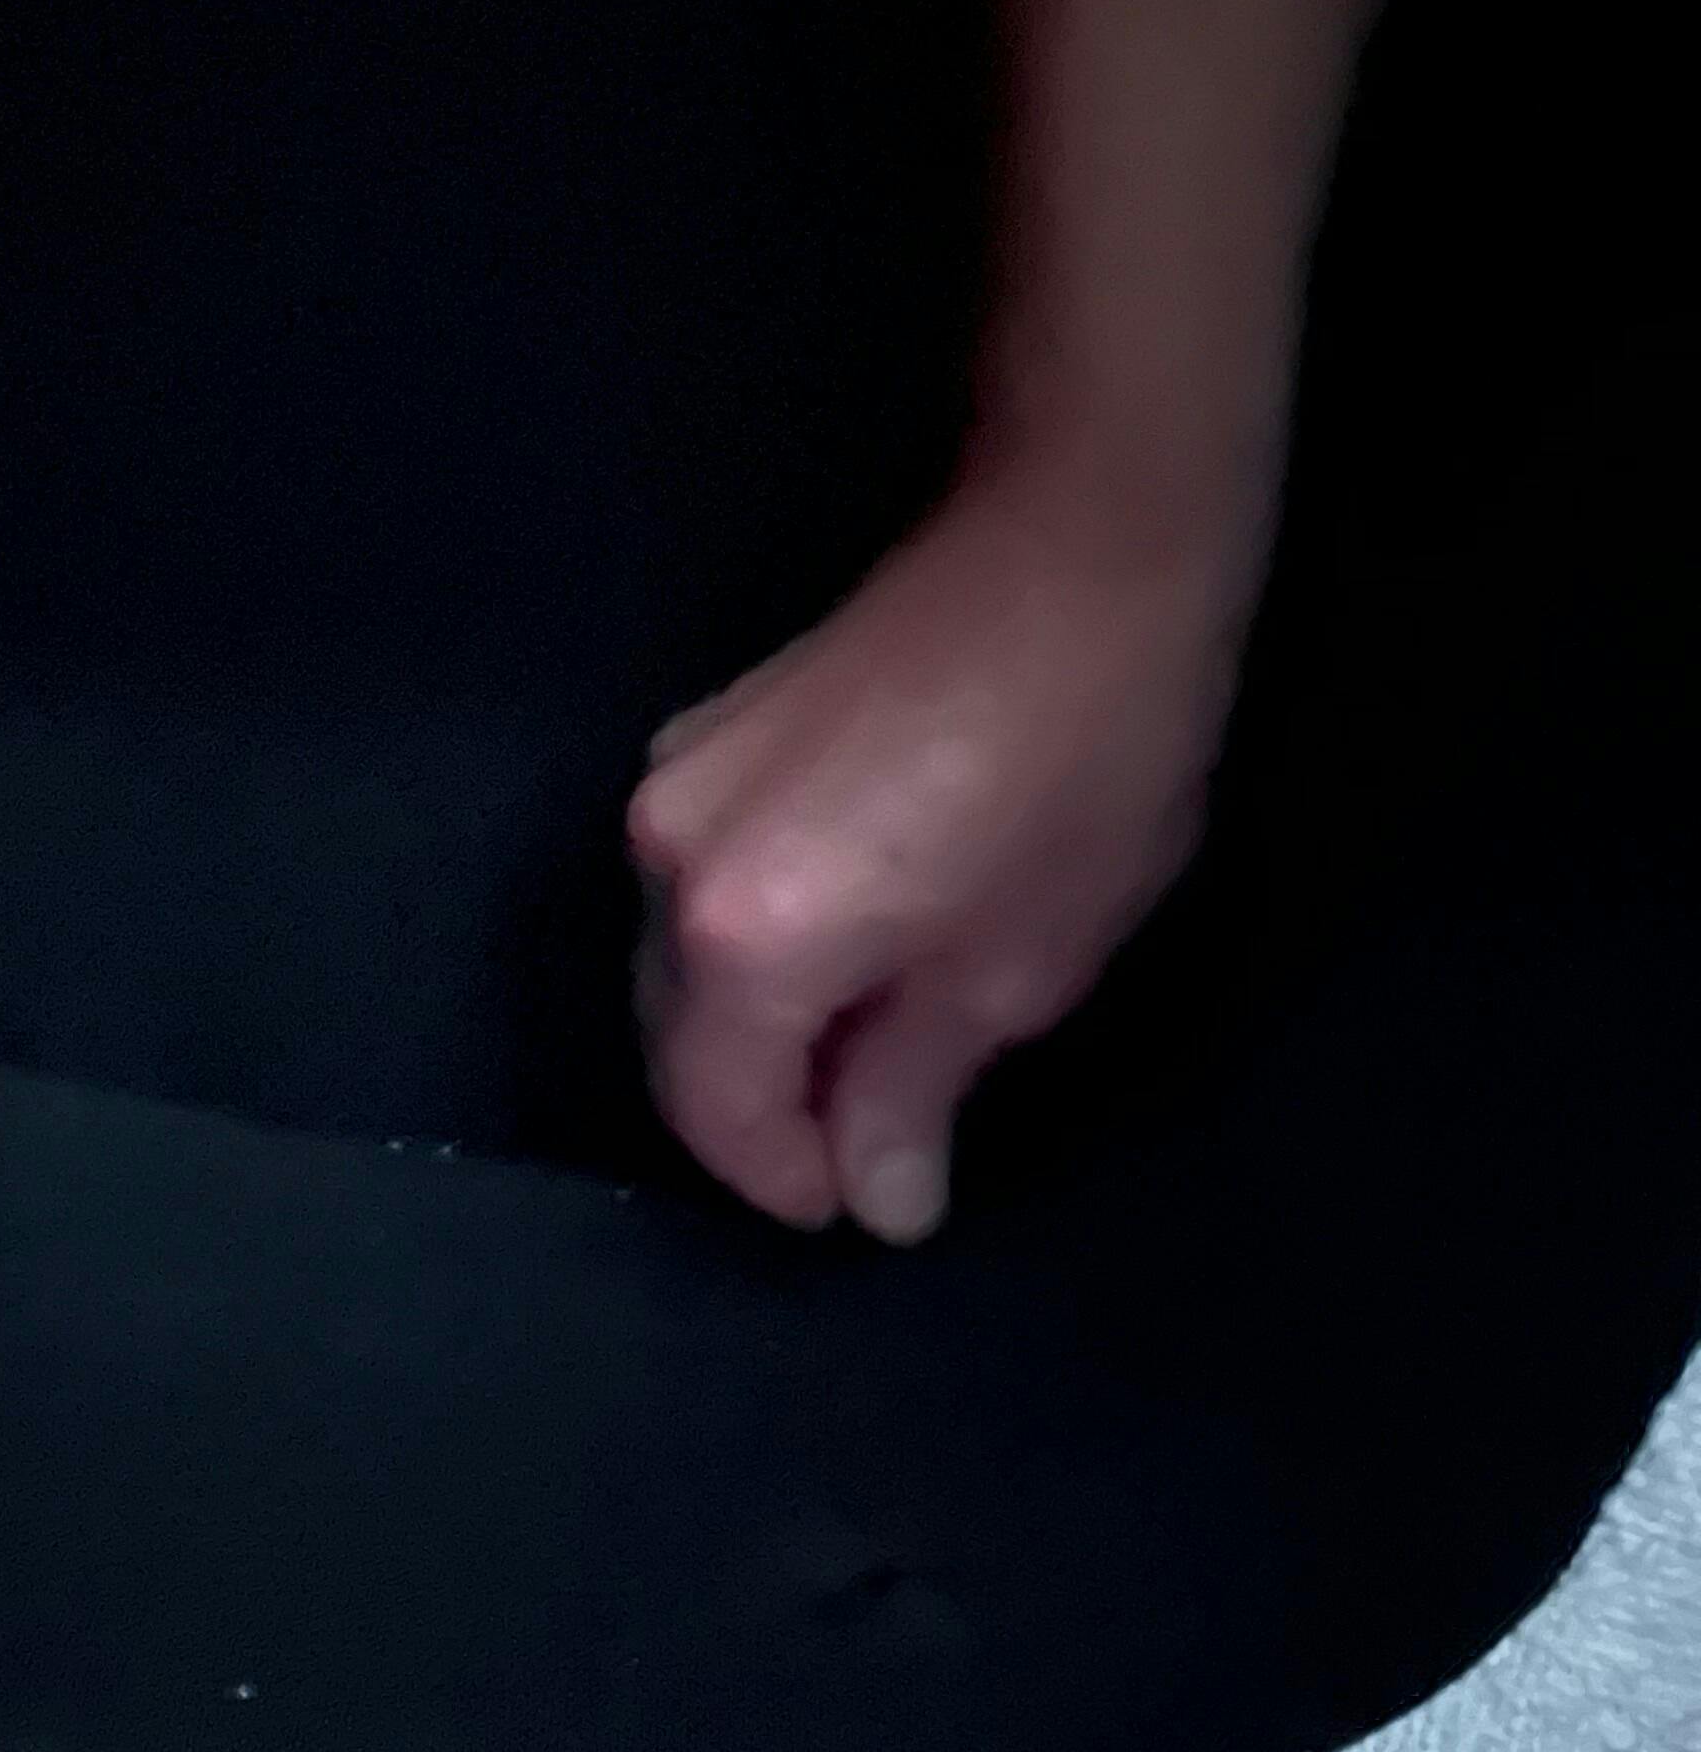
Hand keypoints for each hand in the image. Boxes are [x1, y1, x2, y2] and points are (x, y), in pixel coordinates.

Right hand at [625, 458, 1272, 1239]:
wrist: (1082, 546)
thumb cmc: (1081, 766)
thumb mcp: (1019, 964)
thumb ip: (916, 1089)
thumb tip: (879, 1194)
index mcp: (745, 939)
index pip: (715, 1110)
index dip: (783, 1176)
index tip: (861, 1204)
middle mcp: (670, 863)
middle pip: (680, 1036)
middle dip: (765, 1108)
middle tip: (874, 1144)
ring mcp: (676, 781)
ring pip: (685, 958)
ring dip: (761, 1022)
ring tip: (875, 1045)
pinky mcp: (706, 731)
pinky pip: (705, 881)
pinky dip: (759, 942)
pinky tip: (854, 944)